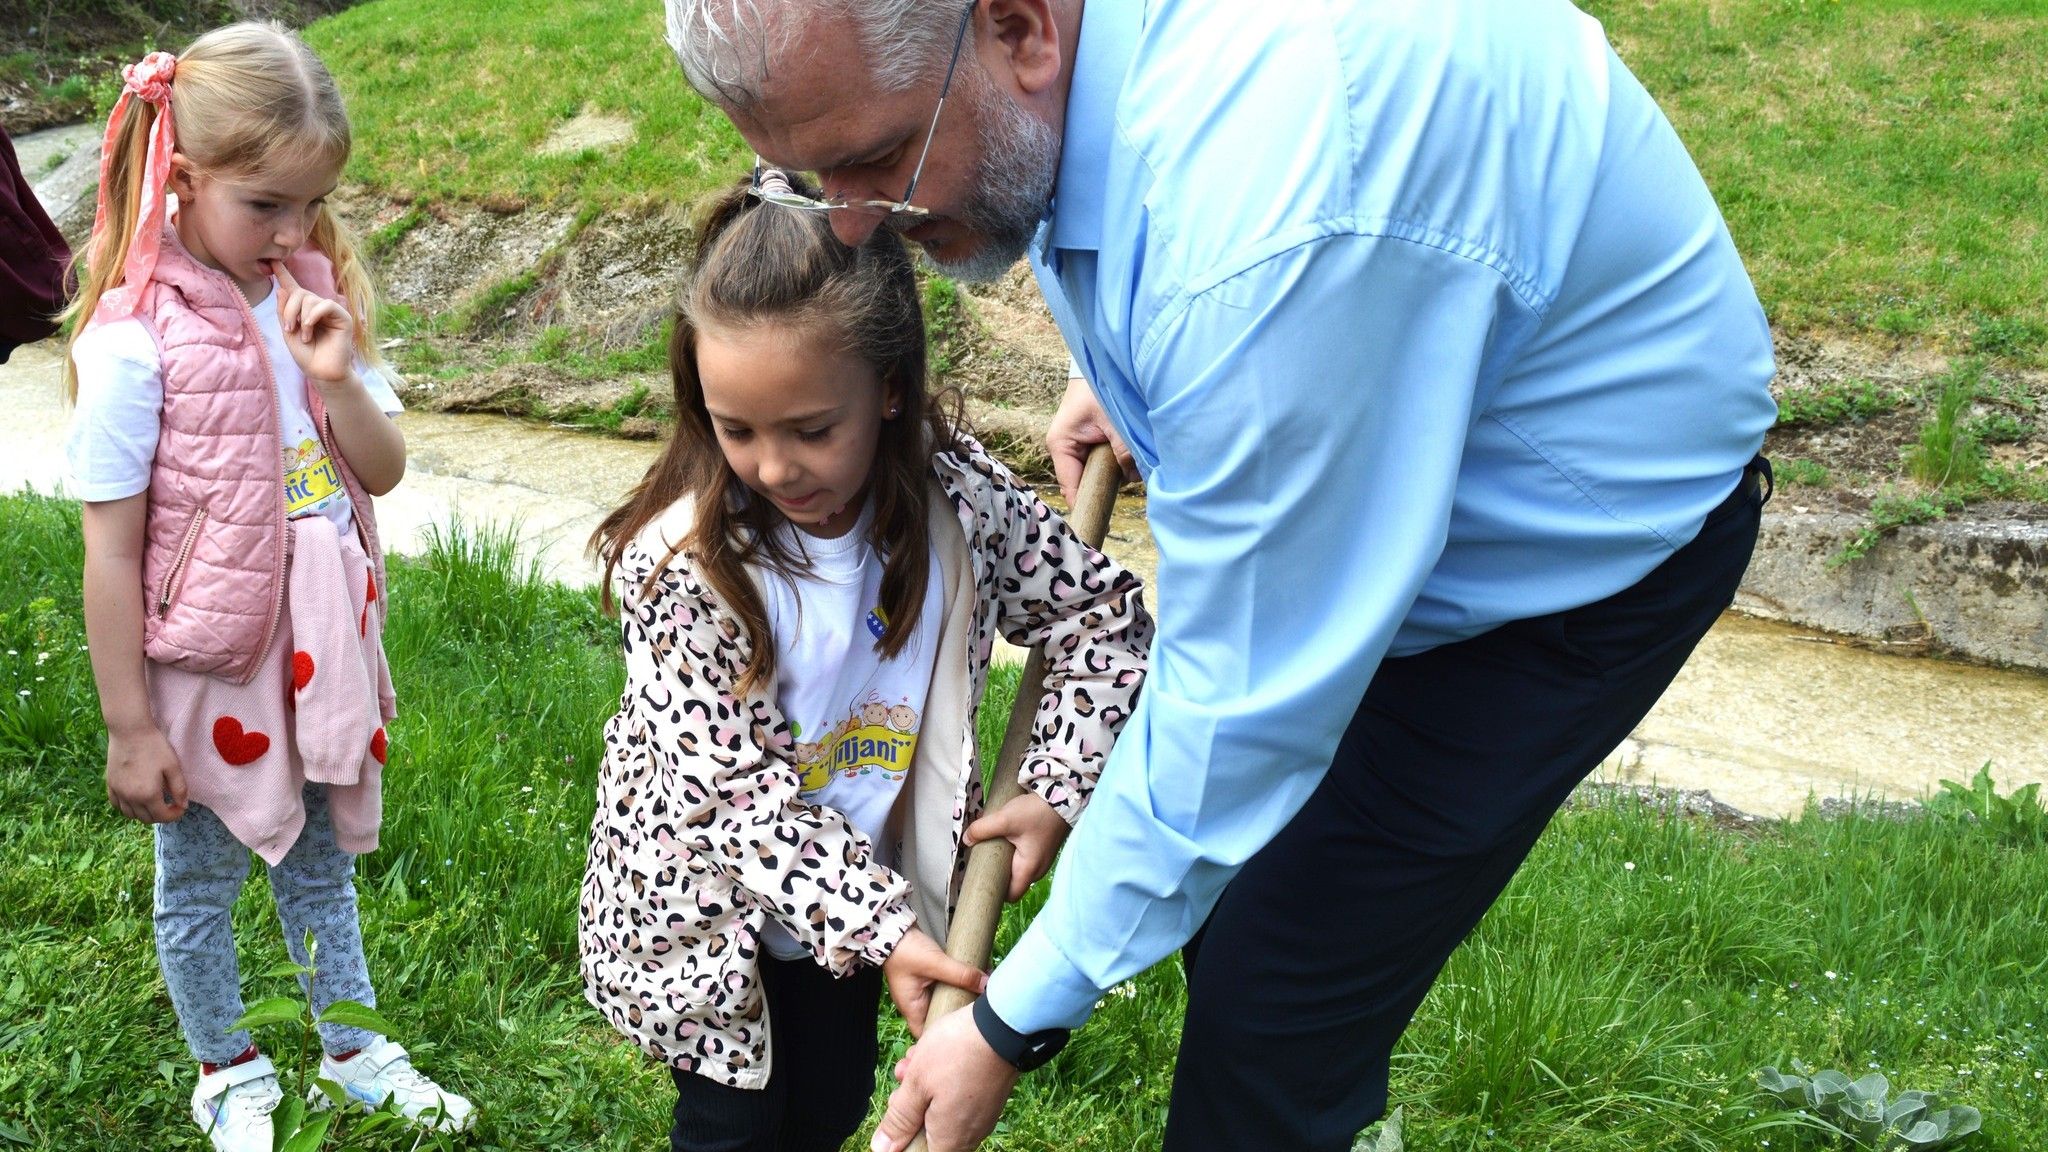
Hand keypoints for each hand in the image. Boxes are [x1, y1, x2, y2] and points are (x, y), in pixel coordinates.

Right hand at [106, 725, 187, 822]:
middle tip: (170, 805)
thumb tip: (183, 805)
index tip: (181, 808)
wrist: (130, 731)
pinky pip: (117, 805)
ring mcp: (117, 792)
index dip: (174, 815)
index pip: (162, 816)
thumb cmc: (154, 747)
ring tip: (155, 802)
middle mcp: (130, 798)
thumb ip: (179, 789)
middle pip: (146, 818)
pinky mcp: (110, 785)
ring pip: (130, 814)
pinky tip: (136, 799)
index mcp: (148, 794)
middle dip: (161, 816)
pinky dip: (128, 807)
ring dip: (144, 813)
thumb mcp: (173, 767)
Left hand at [274, 263, 355, 386]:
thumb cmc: (306, 355)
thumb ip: (284, 312)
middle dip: (289, 309)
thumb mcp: (288, 332)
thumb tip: (282, 289)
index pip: (292, 288)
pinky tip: (310, 328)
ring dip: (301, 317)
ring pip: (310, 298)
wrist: (321, 372)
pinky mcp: (342, 317)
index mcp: (303, 310)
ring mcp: (330, 311)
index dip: (283, 274)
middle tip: (289, 329)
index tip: (272, 261)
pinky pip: (326, 305)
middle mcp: (316, 307)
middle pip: (299, 293)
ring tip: (303, 335)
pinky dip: (314, 315)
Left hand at [870, 1005, 1020, 1151]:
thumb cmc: (956, 1053)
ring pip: (941, 1110)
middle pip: (929, 1132)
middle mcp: (970, 1135)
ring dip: (923, 1088)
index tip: (896, 1111)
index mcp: (950, 1140)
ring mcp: (982, 1116)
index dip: (902, 1137)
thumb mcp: (917, 1084)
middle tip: (902, 1077)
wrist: (1003, 1024)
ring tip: (916, 1059)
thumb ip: (899, 1120)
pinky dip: (943, 1081)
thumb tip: (882, 1149)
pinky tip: (935, 1055)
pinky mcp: (989, 1097)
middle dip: (909, 1105)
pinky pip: (959, 1098)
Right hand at [883, 928, 987, 1037]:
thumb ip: (960, 974)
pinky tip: (973, 980)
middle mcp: (917, 1003)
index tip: (965, 1032)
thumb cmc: (906, 950)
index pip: (928, 1035)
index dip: (944, 1037)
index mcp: (912, 1008)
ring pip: (945, 1001)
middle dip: (959, 1015)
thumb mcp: (935, 963)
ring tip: (980, 997)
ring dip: (961, 997)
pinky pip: (946, 986)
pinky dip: (958, 984)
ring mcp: (922, 990)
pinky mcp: (928, 978)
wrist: (894, 927)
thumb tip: (985, 984)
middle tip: (979, 1013)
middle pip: (940, 1018)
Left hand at [963, 791, 1070, 900]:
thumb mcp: (1005, 818)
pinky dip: (1013, 855)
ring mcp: (1042, 860)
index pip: (1010, 895)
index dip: (995, 891)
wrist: (1063, 796)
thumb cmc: (1036, 812)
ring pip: (1018, 870)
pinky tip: (1005, 841)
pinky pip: (1024, 860)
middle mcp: (1038, 870)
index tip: (981, 878)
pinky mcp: (1042, 850)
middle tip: (982, 859)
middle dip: (997, 874)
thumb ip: (983, 829)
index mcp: (1029, 869)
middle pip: (1013, 883)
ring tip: (991, 848)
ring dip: (1005, 862)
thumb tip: (966, 839)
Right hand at [1046, 375, 1136, 506]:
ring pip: (1098, 473)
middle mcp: (1067, 449)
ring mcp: (1080, 447)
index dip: (1086, 504)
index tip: (1100, 522)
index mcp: (1061, 445)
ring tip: (1135, 467)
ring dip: (1116, 472)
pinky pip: (1105, 462)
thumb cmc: (1099, 387)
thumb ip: (1123, 449)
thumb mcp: (1113, 420)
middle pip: (1086, 483)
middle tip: (1130, 486)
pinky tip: (1133, 457)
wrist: (1103, 365)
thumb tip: (1135, 477)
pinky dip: (1119, 462)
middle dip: (1107, 486)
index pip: (1071, 487)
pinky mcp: (1093, 443)